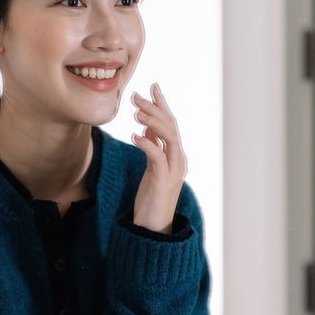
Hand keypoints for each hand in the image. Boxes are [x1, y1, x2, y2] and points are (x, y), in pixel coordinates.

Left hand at [130, 83, 186, 233]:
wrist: (152, 229)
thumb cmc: (150, 200)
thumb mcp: (150, 169)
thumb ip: (152, 148)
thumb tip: (147, 127)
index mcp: (176, 156)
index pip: (171, 123)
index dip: (162, 104)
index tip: (153, 86)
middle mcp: (179, 161)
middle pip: (171, 127)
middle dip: (155, 108)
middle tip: (137, 95)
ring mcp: (174, 172)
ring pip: (169, 139)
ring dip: (153, 122)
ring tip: (137, 111)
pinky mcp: (164, 182)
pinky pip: (158, 158)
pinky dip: (148, 144)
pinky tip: (135, 135)